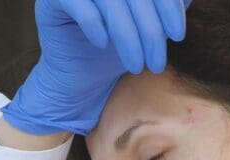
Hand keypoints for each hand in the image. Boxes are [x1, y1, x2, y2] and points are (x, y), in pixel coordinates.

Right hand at [0, 0, 192, 135]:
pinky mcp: (52, 0)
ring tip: (135, 65)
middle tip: (156, 62)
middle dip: (150, 30)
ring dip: (127, 35)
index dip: (168, 6)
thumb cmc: (114, 52)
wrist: (78, 81)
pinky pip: (77, 3)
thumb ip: (166, 8)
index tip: (178, 35)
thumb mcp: (147, 29)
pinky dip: (94, 24)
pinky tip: (103, 46)